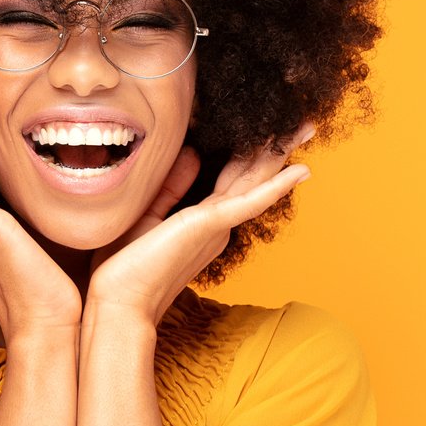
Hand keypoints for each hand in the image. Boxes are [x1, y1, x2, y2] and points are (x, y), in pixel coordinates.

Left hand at [85, 123, 314, 328]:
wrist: (118, 303)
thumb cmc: (126, 267)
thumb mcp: (149, 213)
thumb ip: (173, 186)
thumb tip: (194, 153)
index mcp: (205, 221)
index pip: (235, 179)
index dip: (253, 153)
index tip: (269, 131)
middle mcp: (219, 223)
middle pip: (253, 177)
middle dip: (277, 148)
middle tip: (304, 123)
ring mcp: (217, 225)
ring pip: (256, 181)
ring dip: (283, 154)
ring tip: (307, 128)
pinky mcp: (209, 225)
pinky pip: (249, 201)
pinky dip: (276, 185)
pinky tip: (300, 170)